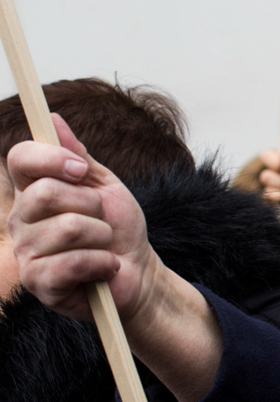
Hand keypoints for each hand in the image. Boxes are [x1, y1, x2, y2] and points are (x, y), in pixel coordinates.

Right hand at [8, 114, 159, 322]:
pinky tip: (104, 268)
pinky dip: (102, 263)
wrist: (138, 271)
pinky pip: (73, 262)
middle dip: (91, 205)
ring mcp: (26, 253)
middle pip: (46, 192)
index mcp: (33, 191)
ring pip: (67, 228)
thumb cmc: (119, 227)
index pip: (19, 159)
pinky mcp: (39, 284)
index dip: (51, 157)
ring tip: (103, 246)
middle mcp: (21, 220)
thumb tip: (52, 118)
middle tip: (101, 220)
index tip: (82, 169)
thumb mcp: (104, 185)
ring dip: (102, 237)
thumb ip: (78, 155)